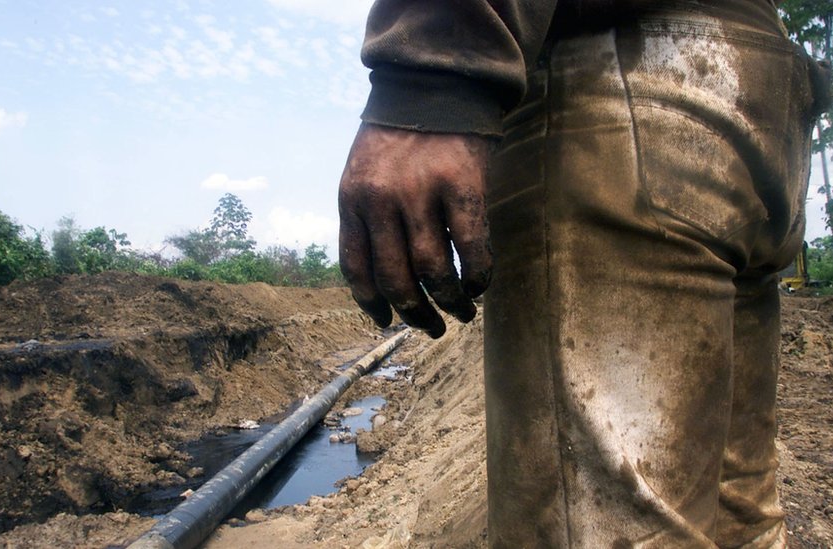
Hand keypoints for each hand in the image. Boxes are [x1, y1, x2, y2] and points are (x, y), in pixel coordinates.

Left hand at [338, 123, 492, 337]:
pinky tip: (481, 286)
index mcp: (352, 199)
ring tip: (463, 313)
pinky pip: (470, 248)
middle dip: (415, 314)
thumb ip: (368, 216)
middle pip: (395, 279)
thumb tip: (383, 278)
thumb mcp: (365, 172)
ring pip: (433, 272)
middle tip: (432, 327)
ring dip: (450, 303)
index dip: (371, 303)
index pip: (356, 268)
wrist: (434, 83)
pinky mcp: (460, 185)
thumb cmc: (400, 135)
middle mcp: (380, 200)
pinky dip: (478, 276)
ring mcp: (420, 192)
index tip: (387, 320)